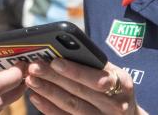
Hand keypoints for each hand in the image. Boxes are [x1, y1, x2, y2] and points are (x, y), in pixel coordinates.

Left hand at [26, 59, 142, 114]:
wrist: (127, 114)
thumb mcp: (111, 71)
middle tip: (33, 67)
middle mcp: (115, 104)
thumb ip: (91, 62)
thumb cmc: (112, 84)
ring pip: (71, 105)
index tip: (54, 62)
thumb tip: (58, 48)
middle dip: (53, 78)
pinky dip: (48, 107)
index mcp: (121, 84)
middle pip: (79, 91)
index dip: (75, 71)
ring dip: (47, 91)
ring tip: (30, 79)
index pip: (97, 79)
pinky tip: (35, 96)